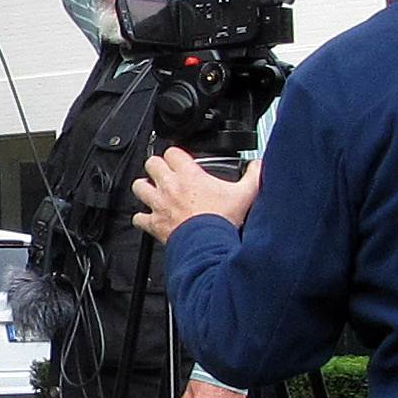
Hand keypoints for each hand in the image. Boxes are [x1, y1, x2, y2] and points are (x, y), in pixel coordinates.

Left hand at [133, 147, 258, 245]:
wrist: (208, 245)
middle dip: (157, 167)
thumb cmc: (221, 221)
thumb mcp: (244, 194)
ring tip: (153, 191)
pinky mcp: (153, 223)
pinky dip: (142, 218)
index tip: (181, 160)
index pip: (173, 151)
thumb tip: (259, 166)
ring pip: (139, 186)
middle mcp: (170, 186)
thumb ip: (253, 177)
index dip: (176, 154)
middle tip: (165, 173)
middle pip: (152, 163)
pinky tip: (149, 218)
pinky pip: (138, 218)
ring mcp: (159, 204)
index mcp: (189, 174)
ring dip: (145, 188)